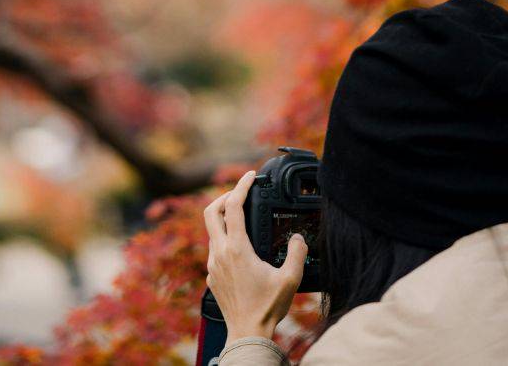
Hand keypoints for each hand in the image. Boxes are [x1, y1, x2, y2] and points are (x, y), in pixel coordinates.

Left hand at [204, 170, 307, 344]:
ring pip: (212, 231)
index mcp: (237, 248)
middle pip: (210, 211)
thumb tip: (297, 237)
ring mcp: (212, 264)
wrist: (247, 332)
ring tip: (243, 218)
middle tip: (240, 192)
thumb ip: (296, 252)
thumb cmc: (267, 307)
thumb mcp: (290, 278)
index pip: (233, 206)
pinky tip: (241, 247)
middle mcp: (220, 253)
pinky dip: (225, 239)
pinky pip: (214, 249)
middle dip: (224, 196)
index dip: (241, 186)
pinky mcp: (211, 275)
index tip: (250, 176)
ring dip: (224, 219)